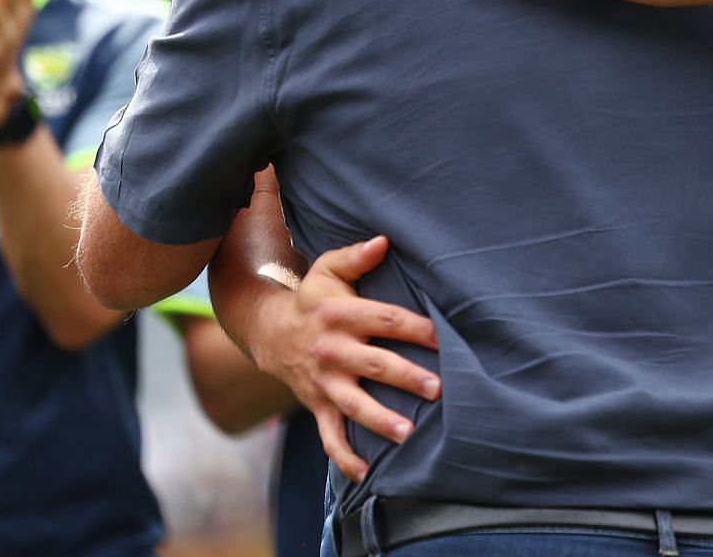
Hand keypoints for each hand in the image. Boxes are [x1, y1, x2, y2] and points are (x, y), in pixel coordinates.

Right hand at [248, 235, 439, 481]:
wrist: (270, 332)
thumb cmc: (313, 299)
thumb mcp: (327, 270)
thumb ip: (355, 256)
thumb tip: (384, 241)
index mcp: (339, 314)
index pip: (384, 320)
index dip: (415, 327)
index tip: (443, 337)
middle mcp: (332, 350)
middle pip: (374, 364)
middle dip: (406, 377)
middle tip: (438, 388)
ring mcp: (324, 382)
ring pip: (354, 404)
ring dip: (381, 420)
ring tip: (409, 433)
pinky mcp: (317, 405)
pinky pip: (329, 436)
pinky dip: (345, 456)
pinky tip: (367, 472)